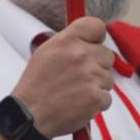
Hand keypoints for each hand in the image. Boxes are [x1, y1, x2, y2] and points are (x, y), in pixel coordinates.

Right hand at [10, 16, 113, 137]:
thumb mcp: (46, 52)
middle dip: (97, 66)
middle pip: (107, 55)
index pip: (97, 26)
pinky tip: (79, 103)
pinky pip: (107, 97)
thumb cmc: (36, 84)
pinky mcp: (96, 97)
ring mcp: (90, 76)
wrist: (30, 114)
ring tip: (75, 92)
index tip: (92, 46)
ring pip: (108, 79)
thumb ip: (69, 43)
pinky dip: (96, 103)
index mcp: (67, 41)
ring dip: (96, 86)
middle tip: (79, 76)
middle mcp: (81, 55)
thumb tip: (89, 41)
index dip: (97, 37)